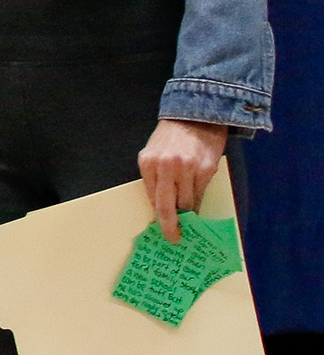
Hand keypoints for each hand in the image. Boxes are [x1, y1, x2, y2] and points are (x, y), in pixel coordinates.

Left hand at [139, 119, 229, 238]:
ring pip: (187, 202)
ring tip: (188, 222)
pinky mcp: (206, 170)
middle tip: (174, 238)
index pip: (152, 198)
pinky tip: (197, 205)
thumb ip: (155, 177)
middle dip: (171, 225)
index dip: (158, 216)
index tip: (161, 229)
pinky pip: (201, 193)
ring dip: (188, 214)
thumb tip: (161, 206)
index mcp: (148, 163)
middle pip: (167, 205)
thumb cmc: (171, 138)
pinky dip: (198, 201)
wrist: (195, 116)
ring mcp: (187, 169)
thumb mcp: (154, 154)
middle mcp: (166, 167)